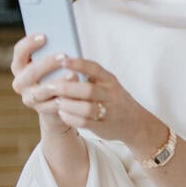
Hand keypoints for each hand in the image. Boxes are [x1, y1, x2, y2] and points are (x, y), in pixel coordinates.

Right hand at [11, 34, 70, 135]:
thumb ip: (54, 51)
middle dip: (48, 63)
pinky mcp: (41, 110)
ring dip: (58, 82)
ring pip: (42, 90)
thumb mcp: (53, 62)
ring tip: (73, 75)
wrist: (58, 101)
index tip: (44, 36)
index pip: (19, 52)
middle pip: (31, 72)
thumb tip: (65, 38)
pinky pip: (52, 105)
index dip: (29, 43)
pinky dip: (64, 99)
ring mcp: (30, 97)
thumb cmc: (57, 73)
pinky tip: (75, 92)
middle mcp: (20, 82)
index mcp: (20, 66)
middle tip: (64, 56)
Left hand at [46, 57, 162, 152]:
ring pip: (86, 108)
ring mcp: (109, 111)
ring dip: (68, 105)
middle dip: (67, 88)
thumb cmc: (113, 99)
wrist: (135, 122)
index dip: (78, 64)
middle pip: (88, 90)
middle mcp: (111, 94)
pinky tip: (62, 113)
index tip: (63, 60)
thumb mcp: (108, 84)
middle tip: (50, 87)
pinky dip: (70, 118)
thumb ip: (91, 76)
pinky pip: (84, 122)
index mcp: (110, 80)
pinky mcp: (103, 126)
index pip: (95, 69)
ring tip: (57, 102)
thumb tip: (63, 63)